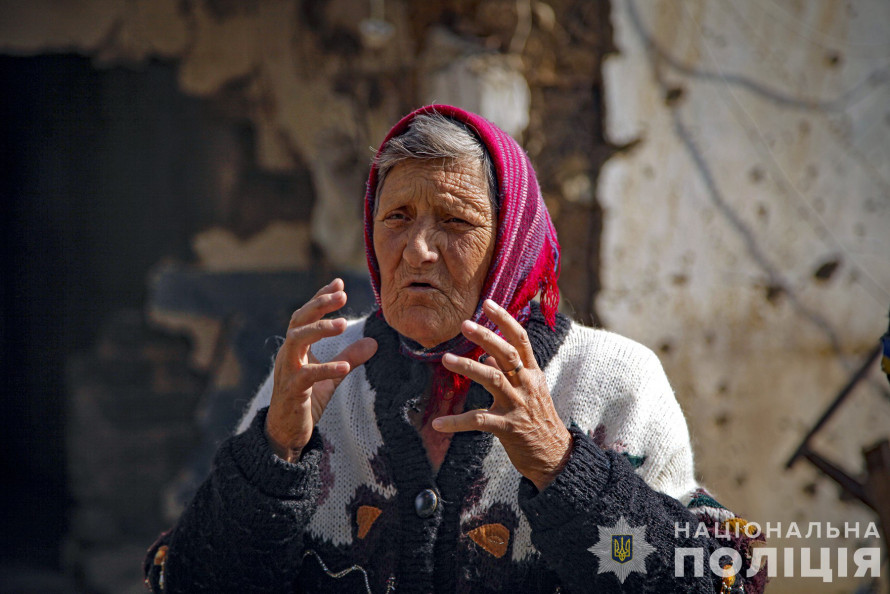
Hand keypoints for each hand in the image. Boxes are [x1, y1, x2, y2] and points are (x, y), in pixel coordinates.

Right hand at [265, 279, 377, 461]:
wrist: (286, 432)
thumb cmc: (305, 400)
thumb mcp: (332, 376)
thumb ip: (350, 357)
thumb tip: (374, 343)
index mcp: (296, 348)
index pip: (306, 315)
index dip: (320, 297)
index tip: (339, 282)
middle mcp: (288, 354)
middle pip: (298, 320)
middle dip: (319, 305)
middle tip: (342, 295)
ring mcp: (287, 371)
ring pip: (295, 341)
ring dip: (318, 329)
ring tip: (343, 324)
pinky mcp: (291, 391)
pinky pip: (307, 375)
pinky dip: (326, 369)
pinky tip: (345, 366)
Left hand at [433, 299, 571, 489]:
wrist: (554, 456)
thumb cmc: (538, 420)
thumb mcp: (530, 391)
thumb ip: (509, 372)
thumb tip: (486, 356)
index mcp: (532, 372)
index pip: (520, 339)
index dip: (505, 319)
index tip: (487, 302)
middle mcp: (527, 385)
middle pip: (506, 354)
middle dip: (486, 337)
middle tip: (465, 324)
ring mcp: (518, 405)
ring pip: (492, 379)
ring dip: (468, 367)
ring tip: (446, 359)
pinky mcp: (508, 428)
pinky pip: (478, 421)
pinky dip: (456, 422)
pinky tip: (437, 424)